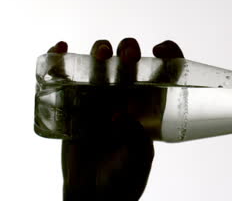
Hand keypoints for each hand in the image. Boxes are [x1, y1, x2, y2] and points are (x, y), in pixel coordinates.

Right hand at [48, 38, 183, 200]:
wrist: (94, 193)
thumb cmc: (124, 177)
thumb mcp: (140, 158)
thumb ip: (135, 138)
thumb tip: (120, 116)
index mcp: (151, 104)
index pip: (164, 70)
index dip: (167, 53)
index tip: (160, 50)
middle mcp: (127, 95)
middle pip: (129, 60)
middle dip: (129, 49)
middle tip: (129, 55)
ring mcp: (100, 96)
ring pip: (100, 62)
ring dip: (101, 49)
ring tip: (102, 55)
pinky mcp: (75, 102)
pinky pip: (67, 75)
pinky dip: (61, 58)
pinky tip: (61, 49)